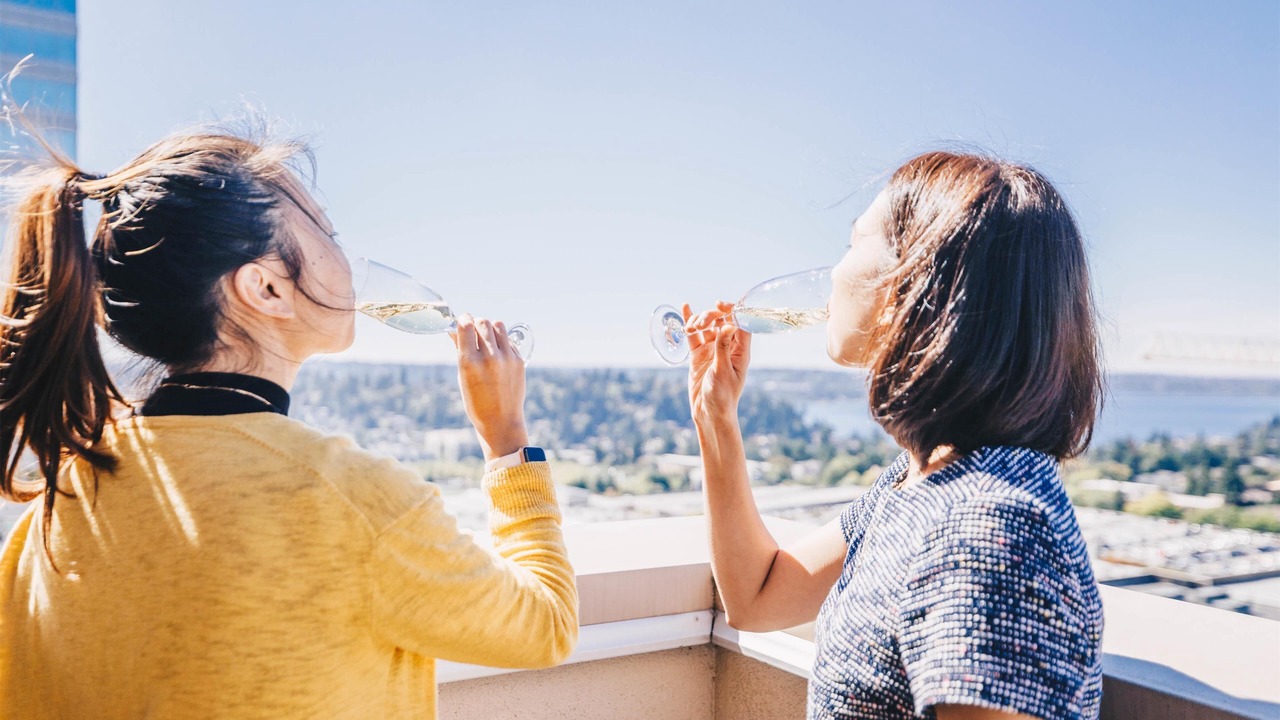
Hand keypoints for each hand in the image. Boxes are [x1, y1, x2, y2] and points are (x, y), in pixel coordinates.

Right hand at [451, 314, 528, 459]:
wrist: (501, 421)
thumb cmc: (475, 400)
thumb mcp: (462, 376)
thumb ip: (460, 350)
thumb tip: (454, 328)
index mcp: (470, 363)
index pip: (466, 325)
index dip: (463, 320)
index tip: (462, 321)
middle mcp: (489, 358)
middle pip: (482, 322)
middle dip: (476, 324)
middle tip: (474, 332)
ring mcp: (507, 358)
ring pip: (498, 325)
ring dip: (490, 328)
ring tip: (487, 339)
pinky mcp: (519, 360)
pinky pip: (508, 339)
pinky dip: (501, 341)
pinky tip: (497, 352)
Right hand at [684, 301, 751, 424]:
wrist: (709, 413)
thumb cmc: (722, 396)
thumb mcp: (722, 371)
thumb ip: (722, 348)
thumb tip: (728, 325)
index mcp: (740, 351)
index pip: (741, 323)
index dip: (732, 310)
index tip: (719, 304)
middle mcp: (728, 348)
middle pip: (722, 322)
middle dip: (711, 316)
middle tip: (701, 322)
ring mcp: (712, 351)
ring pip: (707, 327)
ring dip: (699, 321)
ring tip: (691, 327)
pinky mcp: (699, 356)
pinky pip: (694, 336)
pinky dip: (690, 323)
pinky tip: (685, 309)